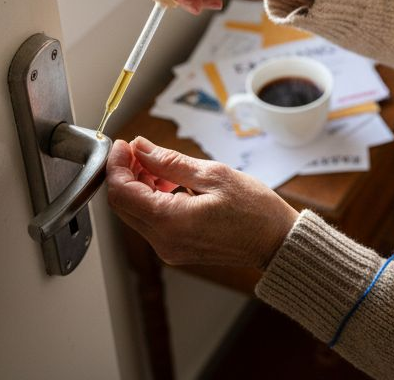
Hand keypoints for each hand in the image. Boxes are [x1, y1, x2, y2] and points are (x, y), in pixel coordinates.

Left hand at [105, 137, 299, 268]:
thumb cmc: (255, 210)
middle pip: (123, 205)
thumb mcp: (213, 175)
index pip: (121, 193)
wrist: (276, 242)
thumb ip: (170, 162)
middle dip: (125, 173)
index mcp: (171, 222)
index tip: (124, 144)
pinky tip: (169, 183)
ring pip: (135, 213)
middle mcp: (163, 241)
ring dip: (139, 186)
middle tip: (140, 150)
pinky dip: (152, 200)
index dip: (116, 165)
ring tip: (159, 164)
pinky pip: (151, 222)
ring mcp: (169, 249)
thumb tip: (139, 148)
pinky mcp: (176, 249)